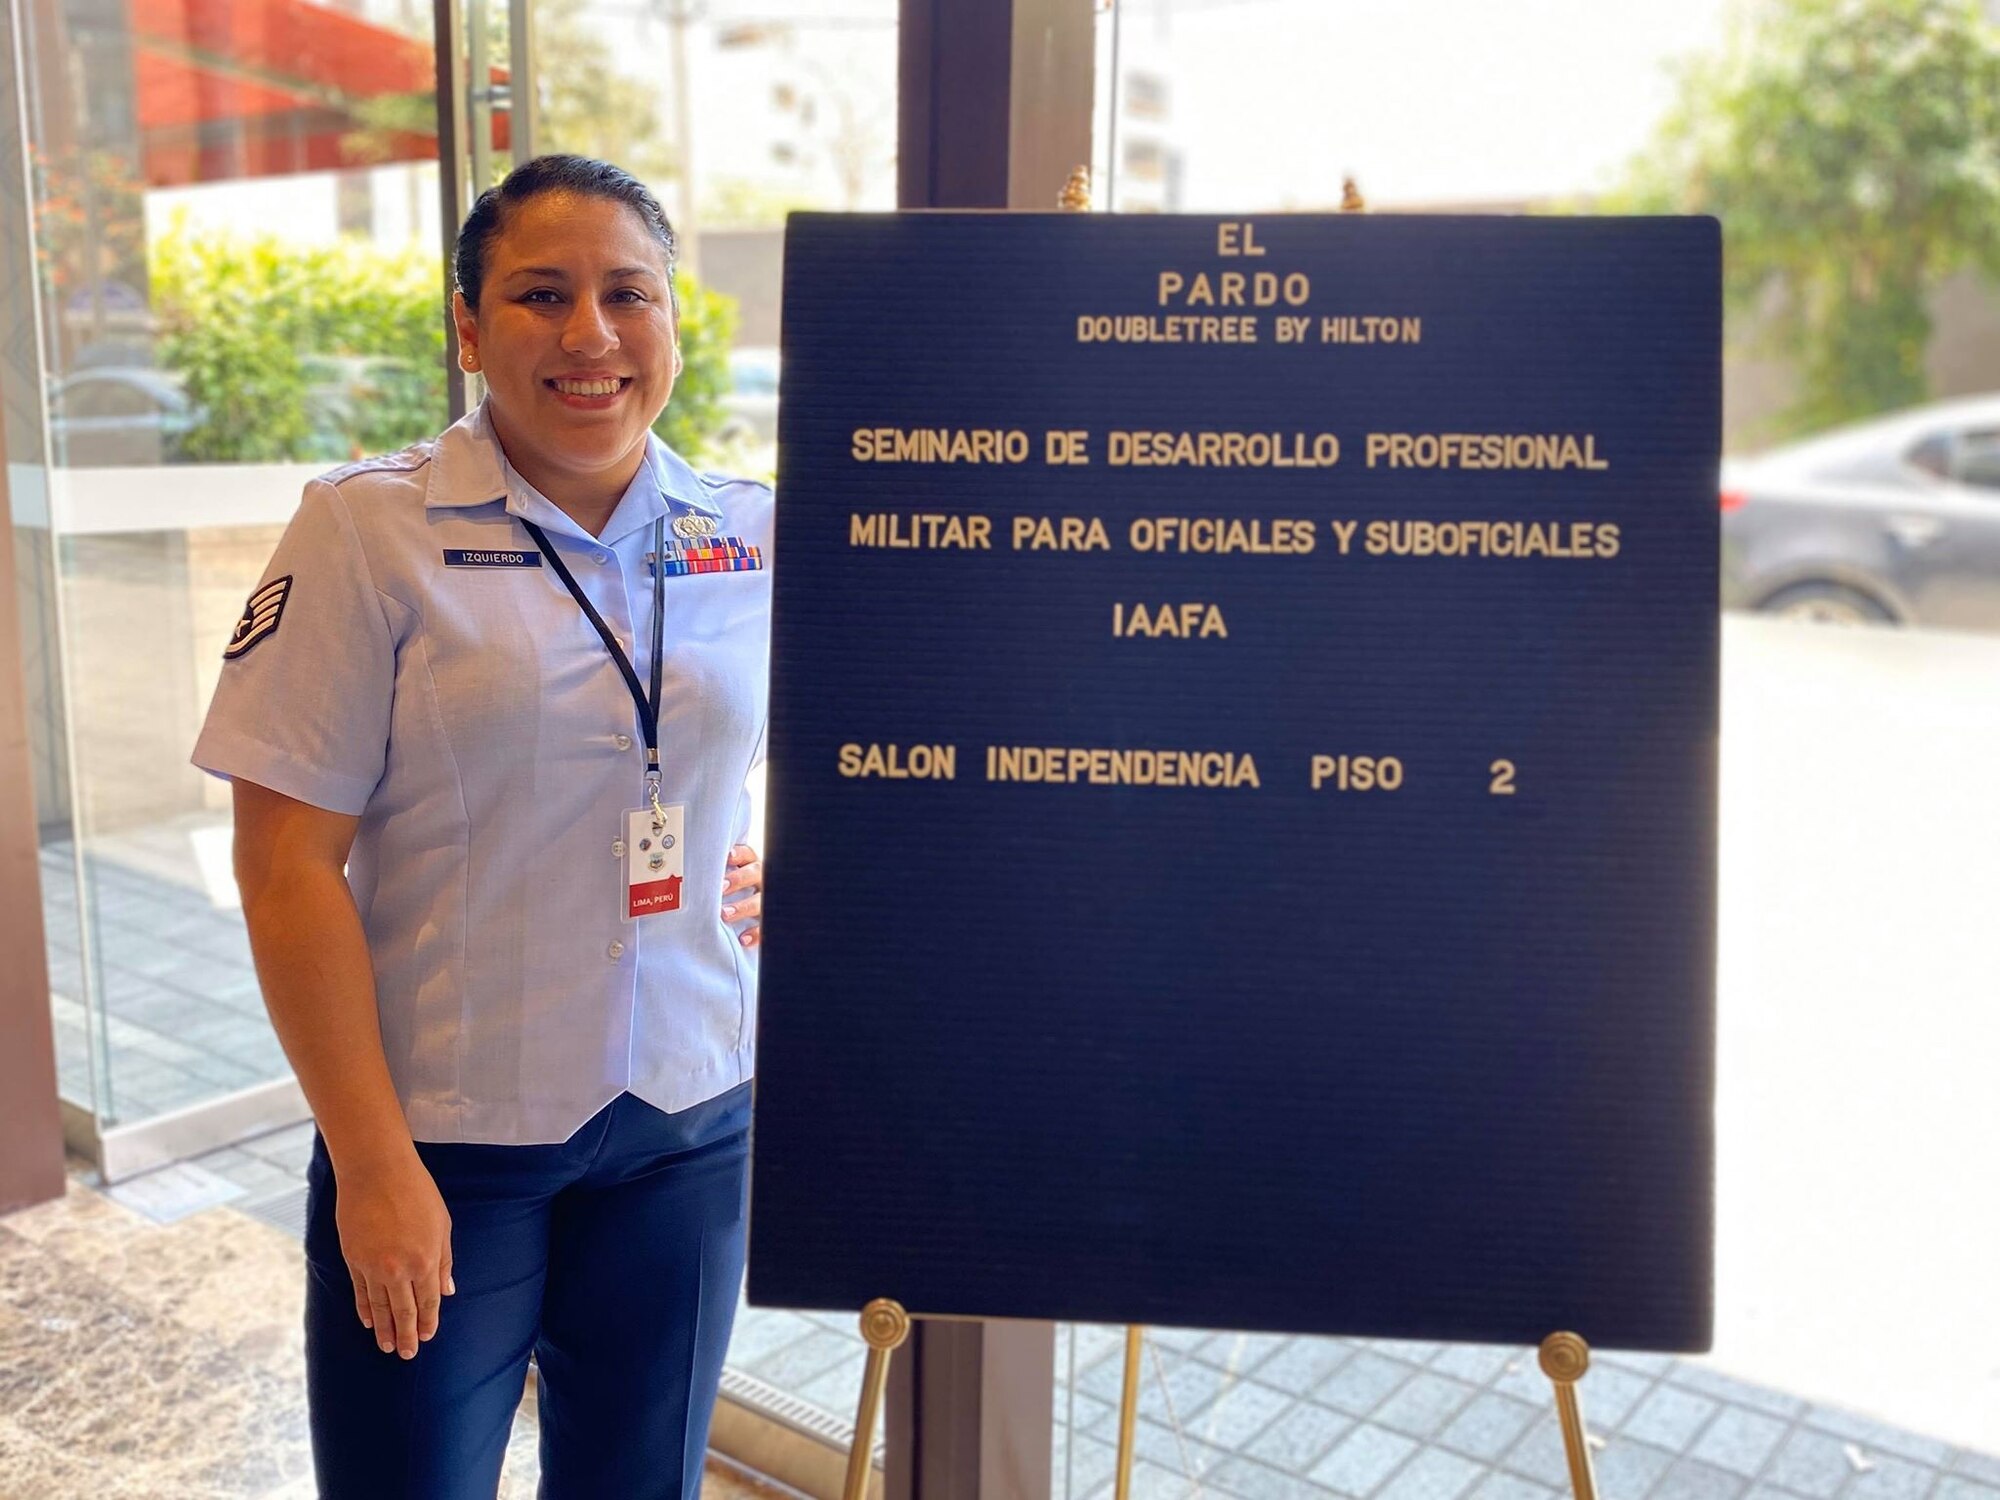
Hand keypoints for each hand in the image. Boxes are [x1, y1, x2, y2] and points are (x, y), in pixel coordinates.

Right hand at [334, 1152, 454, 1358]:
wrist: (376, 1171)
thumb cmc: (416, 1192)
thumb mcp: (441, 1224)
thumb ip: (444, 1261)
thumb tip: (447, 1291)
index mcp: (425, 1261)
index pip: (428, 1301)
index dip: (428, 1321)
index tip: (427, 1337)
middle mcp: (398, 1270)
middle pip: (404, 1311)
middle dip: (407, 1335)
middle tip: (407, 1355)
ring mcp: (373, 1266)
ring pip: (379, 1306)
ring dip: (385, 1329)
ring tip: (387, 1346)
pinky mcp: (353, 1259)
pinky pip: (360, 1292)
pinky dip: (364, 1309)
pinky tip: (368, 1322)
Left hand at [721, 843, 762, 948]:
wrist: (745, 912)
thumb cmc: (727, 891)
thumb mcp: (724, 878)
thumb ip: (713, 874)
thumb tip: (687, 870)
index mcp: (749, 866)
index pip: (747, 855)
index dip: (738, 855)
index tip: (726, 857)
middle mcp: (759, 881)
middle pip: (755, 874)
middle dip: (739, 879)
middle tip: (721, 887)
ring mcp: (764, 900)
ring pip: (759, 901)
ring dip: (743, 907)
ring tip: (725, 913)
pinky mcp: (765, 921)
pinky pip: (764, 927)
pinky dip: (754, 933)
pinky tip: (742, 938)